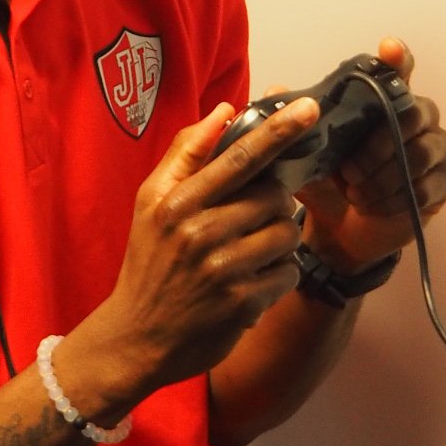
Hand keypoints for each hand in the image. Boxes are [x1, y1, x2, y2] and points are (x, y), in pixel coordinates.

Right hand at [99, 96, 319, 394]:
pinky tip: (253, 278)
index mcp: (177, 202)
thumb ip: (186, 152)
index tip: (308, 108)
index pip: (238, 157)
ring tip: (252, 248)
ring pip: (287, 232)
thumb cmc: (149, 260)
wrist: (137, 336)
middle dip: (276, 199)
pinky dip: (279, 273)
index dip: (277, 130)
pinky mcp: (243, 305)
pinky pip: (289, 272)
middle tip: (256, 213)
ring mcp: (223, 271)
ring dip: (280, 237)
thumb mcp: (151, 200)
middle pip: (273, 194)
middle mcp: (200, 233)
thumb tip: (225, 110)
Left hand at [297, 36, 445, 272]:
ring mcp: (435, 146)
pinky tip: (373, 206)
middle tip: (348, 173)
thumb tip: (272, 90)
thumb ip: (291, 124)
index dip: (397, 58)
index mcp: (383, 101)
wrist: (342, 231)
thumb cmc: (328, 182)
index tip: (389, 48)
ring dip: (384, 177)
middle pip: (413, 112)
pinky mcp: (445, 180)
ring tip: (356, 194)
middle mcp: (417, 115)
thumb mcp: (303, 156)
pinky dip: (396, 198)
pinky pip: (428, 185)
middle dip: (377, 145)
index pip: (397, 71)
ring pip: (420, 151)